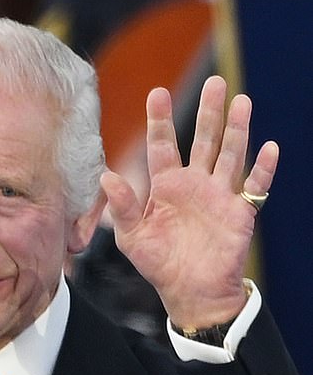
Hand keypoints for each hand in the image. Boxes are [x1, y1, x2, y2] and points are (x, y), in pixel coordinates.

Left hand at [101, 75, 278, 328]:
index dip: (159, 120)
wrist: (191, 292)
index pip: (162, 145)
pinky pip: (254, 186)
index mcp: (166, 186)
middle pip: (203, 140)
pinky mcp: (240, 212)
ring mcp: (219, 195)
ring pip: (231, 154)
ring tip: (241, 101)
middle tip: (214, 82)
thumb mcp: (132, 238)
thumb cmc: (159, 265)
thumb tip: (106, 176)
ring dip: (237, 129)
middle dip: (209, 112)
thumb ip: (121, 207)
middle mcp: (194, 184)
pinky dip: (263, 168)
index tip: (157, 92)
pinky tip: (269, 148)